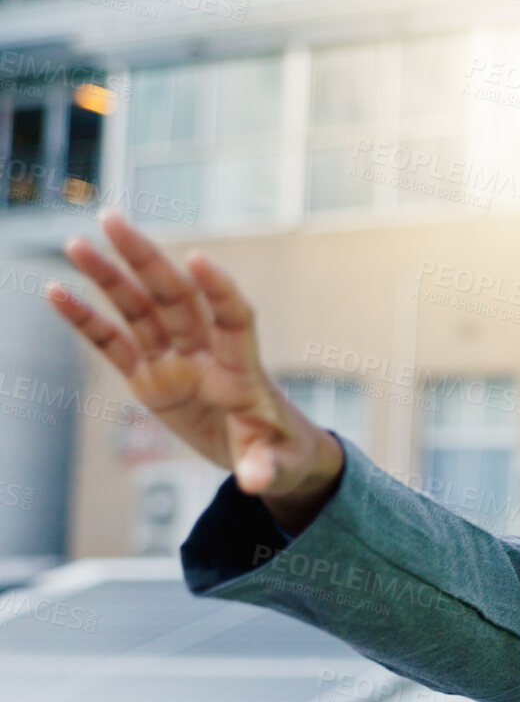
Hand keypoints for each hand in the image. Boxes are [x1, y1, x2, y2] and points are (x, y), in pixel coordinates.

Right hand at [49, 210, 343, 530]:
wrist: (267, 454)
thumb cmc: (282, 451)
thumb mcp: (280, 464)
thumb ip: (265, 468)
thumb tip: (256, 482)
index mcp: (243, 368)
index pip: (234, 316)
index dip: (219, 289)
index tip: (199, 259)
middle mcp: (206, 353)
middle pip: (175, 297)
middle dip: (146, 259)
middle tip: (113, 220)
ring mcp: (175, 361)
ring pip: (140, 310)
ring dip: (110, 277)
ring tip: (77, 243)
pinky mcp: (149, 377)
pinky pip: (113, 343)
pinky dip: (86, 320)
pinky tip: (56, 292)